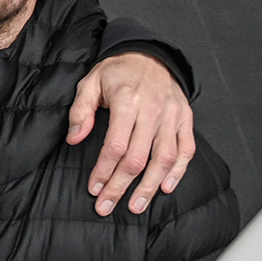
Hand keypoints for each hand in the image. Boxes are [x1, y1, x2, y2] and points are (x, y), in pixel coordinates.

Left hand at [67, 52, 195, 214]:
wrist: (150, 54)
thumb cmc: (117, 71)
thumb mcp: (90, 82)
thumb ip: (80, 111)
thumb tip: (75, 138)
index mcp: (127, 100)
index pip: (115, 146)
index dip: (104, 171)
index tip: (94, 188)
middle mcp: (152, 110)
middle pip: (137, 158)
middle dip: (120, 186)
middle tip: (107, 206)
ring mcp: (172, 115)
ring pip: (163, 158)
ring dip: (149, 186)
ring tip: (136, 205)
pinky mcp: (185, 118)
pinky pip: (186, 149)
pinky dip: (178, 171)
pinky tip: (166, 187)